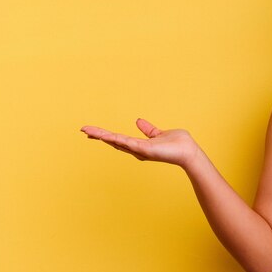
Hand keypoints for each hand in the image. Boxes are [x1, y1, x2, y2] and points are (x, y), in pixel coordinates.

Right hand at [81, 119, 198, 168]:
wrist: (189, 151)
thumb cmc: (177, 144)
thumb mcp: (158, 134)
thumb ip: (148, 129)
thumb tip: (138, 120)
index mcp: (139, 145)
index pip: (118, 139)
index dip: (104, 135)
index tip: (91, 131)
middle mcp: (137, 150)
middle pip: (114, 141)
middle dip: (98, 136)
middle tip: (83, 130)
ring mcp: (140, 151)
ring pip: (117, 142)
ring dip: (103, 136)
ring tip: (88, 131)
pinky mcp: (146, 150)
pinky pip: (129, 143)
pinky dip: (117, 139)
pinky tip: (106, 136)